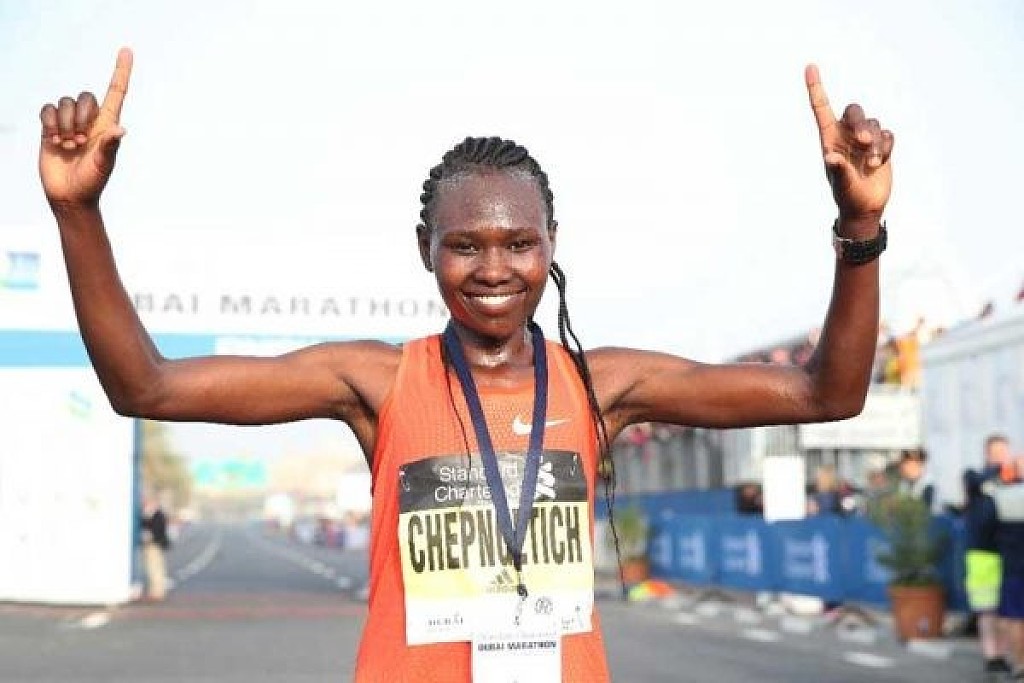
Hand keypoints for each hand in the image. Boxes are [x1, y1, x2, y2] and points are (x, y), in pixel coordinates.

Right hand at [39, 48, 132, 207]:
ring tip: (68, 146)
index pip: (116, 92)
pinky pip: (47, 109)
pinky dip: (49, 122)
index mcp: (108, 125)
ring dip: (65, 124)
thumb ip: (110, 146)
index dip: (121, 71)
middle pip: (85, 96)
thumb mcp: (104, 165)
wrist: (69, 195)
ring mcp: (69, 123)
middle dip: (81, 117)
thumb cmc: (92, 182)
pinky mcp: (50, 127)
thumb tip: (121, 130)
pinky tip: (53, 141)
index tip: (127, 50)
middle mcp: (90, 121)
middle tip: (80, 142)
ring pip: (64, 102)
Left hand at [806, 65, 893, 224]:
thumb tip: (831, 157)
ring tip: (871, 162)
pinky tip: (878, 163)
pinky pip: (887, 133)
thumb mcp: (840, 184)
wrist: (865, 207)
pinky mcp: (882, 145)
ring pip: (873, 123)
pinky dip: (886, 146)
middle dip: (860, 123)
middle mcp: (846, 136)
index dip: (816, 88)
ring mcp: (864, 140)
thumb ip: (838, 170)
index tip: (810, 67)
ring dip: (875, 141)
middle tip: (862, 142)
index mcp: (829, 139)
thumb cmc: (846, 196)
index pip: (821, 108)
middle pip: (854, 111)